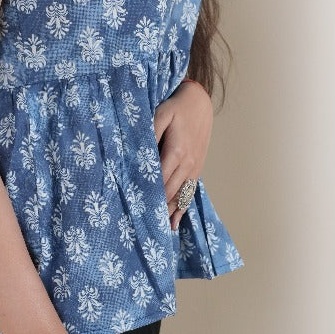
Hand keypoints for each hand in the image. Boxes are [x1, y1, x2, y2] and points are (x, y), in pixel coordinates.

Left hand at [153, 78, 212, 229]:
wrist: (200, 103)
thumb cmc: (177, 107)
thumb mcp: (161, 114)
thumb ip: (150, 133)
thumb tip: (139, 152)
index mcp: (177, 151)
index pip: (159, 178)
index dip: (148, 193)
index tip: (134, 207)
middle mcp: (188, 163)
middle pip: (169, 191)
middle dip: (156, 207)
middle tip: (139, 223)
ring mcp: (194, 168)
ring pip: (180, 195)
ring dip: (168, 212)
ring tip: (155, 230)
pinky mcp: (197, 169)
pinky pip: (189, 193)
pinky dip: (181, 209)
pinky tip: (174, 223)